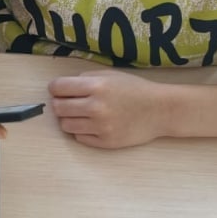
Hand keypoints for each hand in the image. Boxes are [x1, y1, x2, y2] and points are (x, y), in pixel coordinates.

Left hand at [49, 69, 168, 147]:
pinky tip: (93, 124)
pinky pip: (79, 137)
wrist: (160, 110)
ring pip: (65, 125)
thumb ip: (85, 78)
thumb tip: (61, 87)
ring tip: (81, 114)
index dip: (55, 88)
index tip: (59, 90)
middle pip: (58, 108)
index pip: (58, 88)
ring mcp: (100, 127)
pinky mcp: (105, 142)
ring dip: (69, 119)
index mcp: (96, 86)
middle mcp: (96, 107)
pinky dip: (82, 131)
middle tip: (69, 102)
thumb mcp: (110, 75)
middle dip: (60, 104)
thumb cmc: (135, 89)